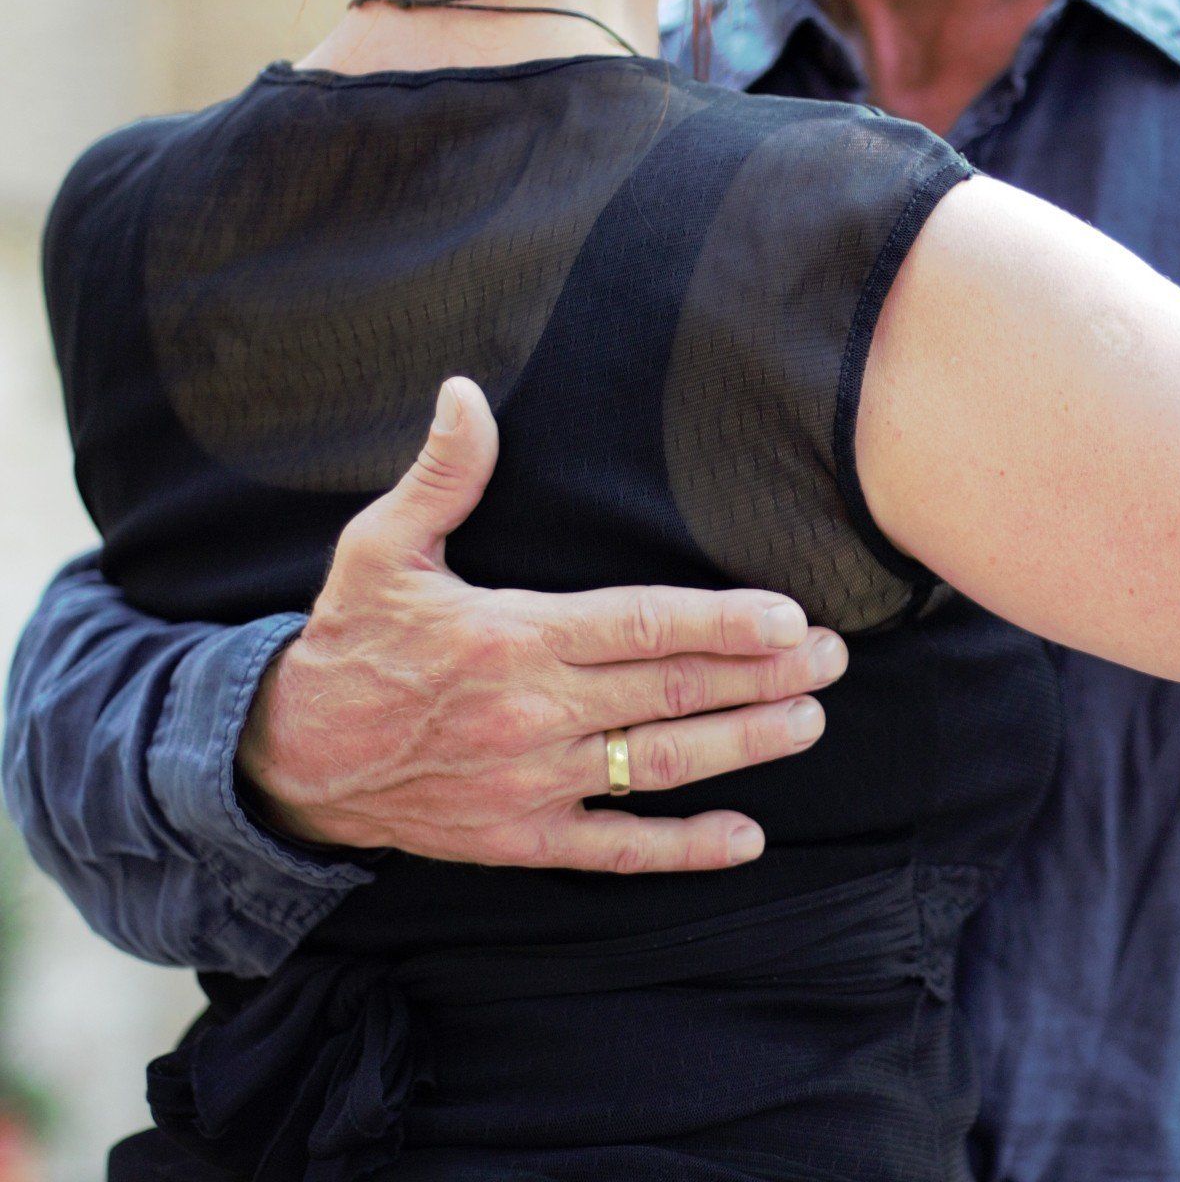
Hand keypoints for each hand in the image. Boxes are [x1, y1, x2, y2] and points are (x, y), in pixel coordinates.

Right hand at [238, 377, 846, 871]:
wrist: (287, 758)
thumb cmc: (350, 642)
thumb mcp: (380, 548)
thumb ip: (442, 477)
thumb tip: (466, 393)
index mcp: (512, 637)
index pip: (642, 627)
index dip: (723, 623)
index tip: (789, 617)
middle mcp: (532, 713)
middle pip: (671, 693)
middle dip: (761, 676)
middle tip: (831, 659)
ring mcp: (531, 782)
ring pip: (659, 764)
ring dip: (743, 745)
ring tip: (809, 722)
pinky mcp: (521, 837)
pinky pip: (615, 848)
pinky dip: (682, 847)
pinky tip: (745, 838)